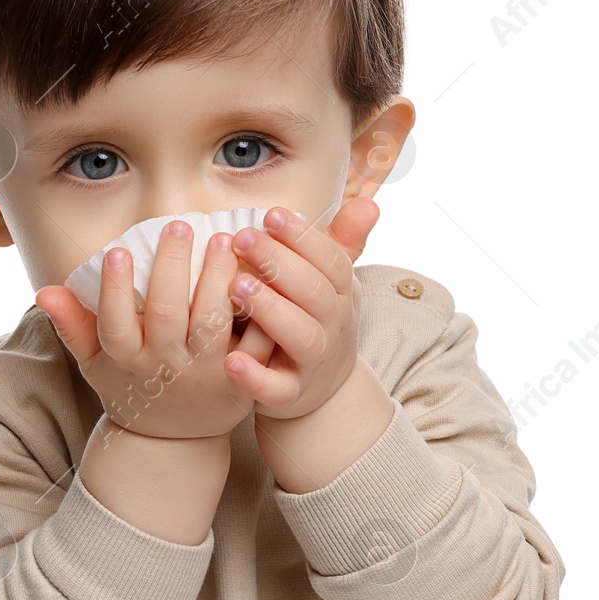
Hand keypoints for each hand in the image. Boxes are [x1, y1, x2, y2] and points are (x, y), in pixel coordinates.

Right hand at [35, 221, 278, 439]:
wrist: (175, 441)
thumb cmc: (132, 387)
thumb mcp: (95, 363)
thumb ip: (72, 326)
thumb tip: (44, 292)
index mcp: (127, 361)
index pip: (114, 324)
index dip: (115, 289)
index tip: (117, 251)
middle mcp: (166, 368)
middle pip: (167, 314)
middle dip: (172, 267)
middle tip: (178, 226)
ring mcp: (206, 374)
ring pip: (212, 322)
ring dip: (218, 278)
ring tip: (223, 240)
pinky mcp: (242, 379)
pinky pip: (254, 342)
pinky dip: (259, 311)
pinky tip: (259, 275)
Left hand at [224, 197, 381, 420]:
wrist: (324, 394)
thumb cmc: (317, 323)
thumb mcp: (334, 285)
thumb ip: (341, 244)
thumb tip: (368, 204)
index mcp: (342, 295)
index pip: (332, 261)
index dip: (303, 238)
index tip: (271, 215)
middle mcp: (333, 327)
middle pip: (315, 293)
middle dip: (280, 264)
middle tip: (243, 239)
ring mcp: (314, 363)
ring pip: (301, 336)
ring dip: (271, 310)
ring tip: (237, 286)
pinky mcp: (290, 395)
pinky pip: (276, 389)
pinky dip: (254, 377)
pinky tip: (230, 360)